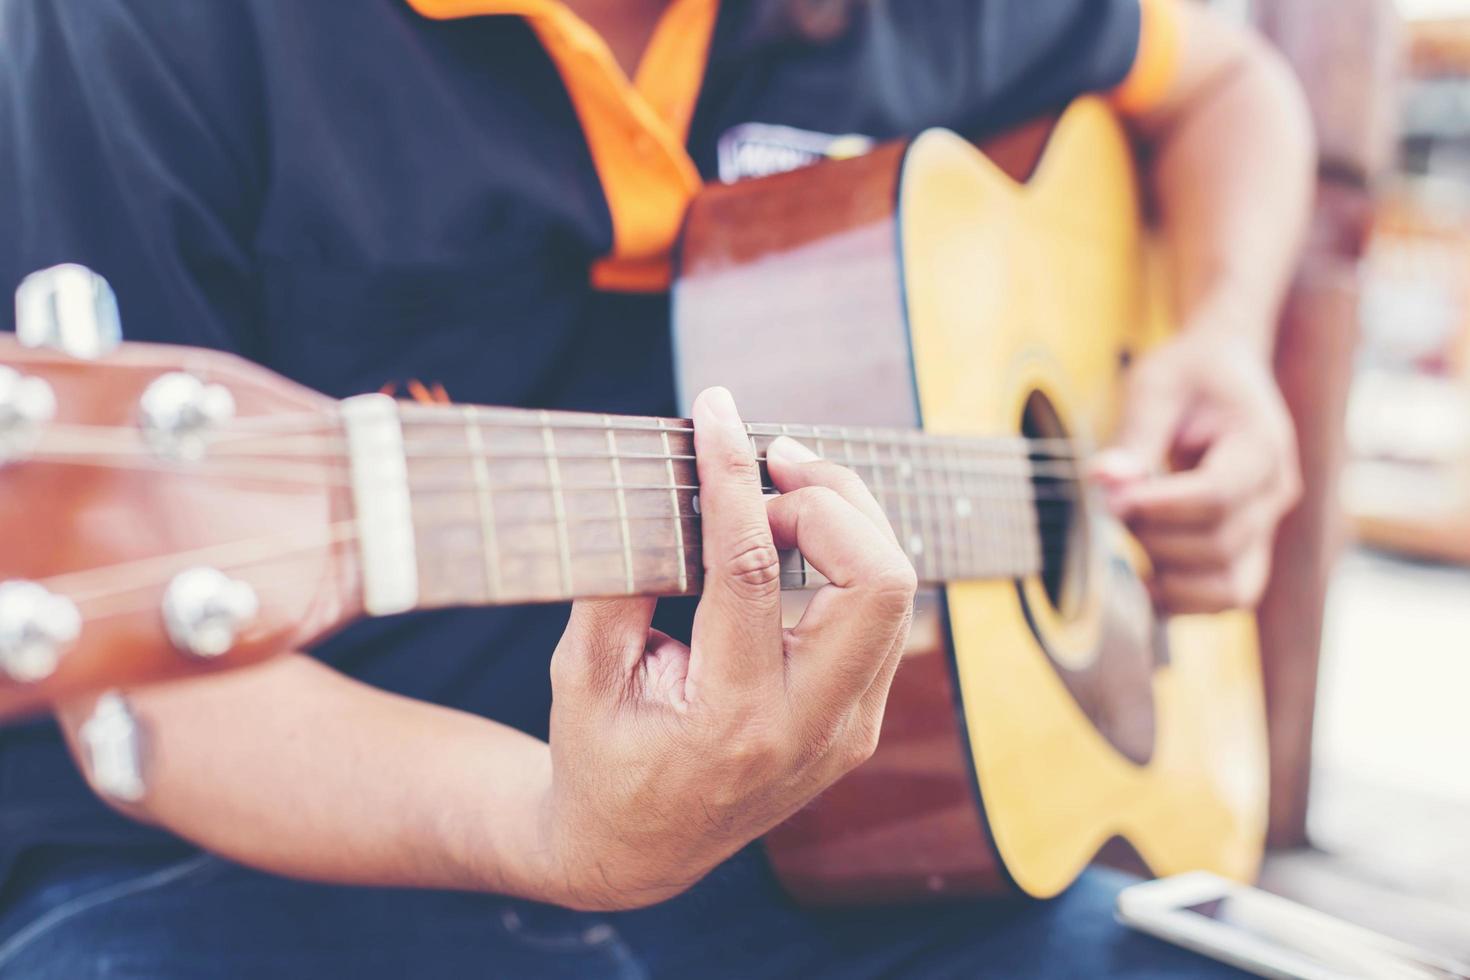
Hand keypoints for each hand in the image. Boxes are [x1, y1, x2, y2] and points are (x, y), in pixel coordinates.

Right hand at [542, 387, 915, 910]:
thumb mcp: (581, 675)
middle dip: (830, 497)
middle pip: (880, 582)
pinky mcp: (861, 720)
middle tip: (768, 463)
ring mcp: (849, 730)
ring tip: (778, 485)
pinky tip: (797, 531)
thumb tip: (658, 487)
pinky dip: (851, 555)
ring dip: (846, 517)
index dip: (733, 477)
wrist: (639, 850)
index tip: (715, 410)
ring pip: (897, 592)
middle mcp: (809, 731)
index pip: (752, 573)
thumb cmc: (599, 757)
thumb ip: (617, 583)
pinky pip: (883, 617)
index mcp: (730, 723)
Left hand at [1091, 330, 1299, 613]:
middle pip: (1219, 545)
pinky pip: (1225, 597)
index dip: (1158, 507)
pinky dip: (1181, 599)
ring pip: (1230, 588)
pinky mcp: (1249, 550)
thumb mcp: (1157, 384)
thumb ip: (1134, 434)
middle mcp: (1276, 494)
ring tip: (1132, 536)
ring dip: (1168, 577)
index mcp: (1263, 445)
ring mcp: (1268, 528)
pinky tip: (1141, 576)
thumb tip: (1103, 481)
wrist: (1225, 371)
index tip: (1109, 499)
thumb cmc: (1190, 374)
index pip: (1217, 496)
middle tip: (1112, 507)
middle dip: (1153, 536)